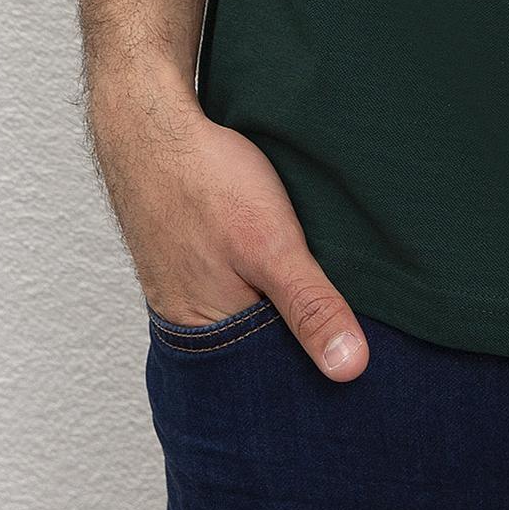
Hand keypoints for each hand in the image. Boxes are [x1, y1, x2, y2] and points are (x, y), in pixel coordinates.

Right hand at [88, 64, 370, 381]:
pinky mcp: (196, 258)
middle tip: (354, 336)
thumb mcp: (272, 246)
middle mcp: (196, 323)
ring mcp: (191, 288)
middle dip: (302, 346)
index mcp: (209, 338)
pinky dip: (265, 281)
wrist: (150, 125)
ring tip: (326, 299)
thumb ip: (309, 306)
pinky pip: (239, 287)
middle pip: (263, 351)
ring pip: (252, 317)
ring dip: (284, 310)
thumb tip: (351, 370)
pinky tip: (288, 261)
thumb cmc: (204, 183)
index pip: (271, 385)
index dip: (314, 381)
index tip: (358, 379)